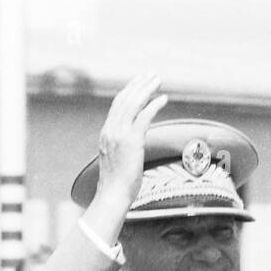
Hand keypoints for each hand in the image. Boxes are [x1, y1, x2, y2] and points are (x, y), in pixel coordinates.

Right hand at [93, 73, 168, 211]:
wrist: (112, 195)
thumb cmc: (116, 184)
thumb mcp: (116, 160)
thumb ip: (121, 147)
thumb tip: (131, 145)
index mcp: (106, 133)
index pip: (117, 105)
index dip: (129, 91)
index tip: (140, 82)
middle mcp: (111, 130)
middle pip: (125, 99)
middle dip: (139, 84)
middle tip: (152, 75)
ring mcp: (120, 135)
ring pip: (134, 104)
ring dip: (147, 89)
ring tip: (158, 80)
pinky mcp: (131, 141)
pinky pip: (144, 117)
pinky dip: (154, 105)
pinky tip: (163, 99)